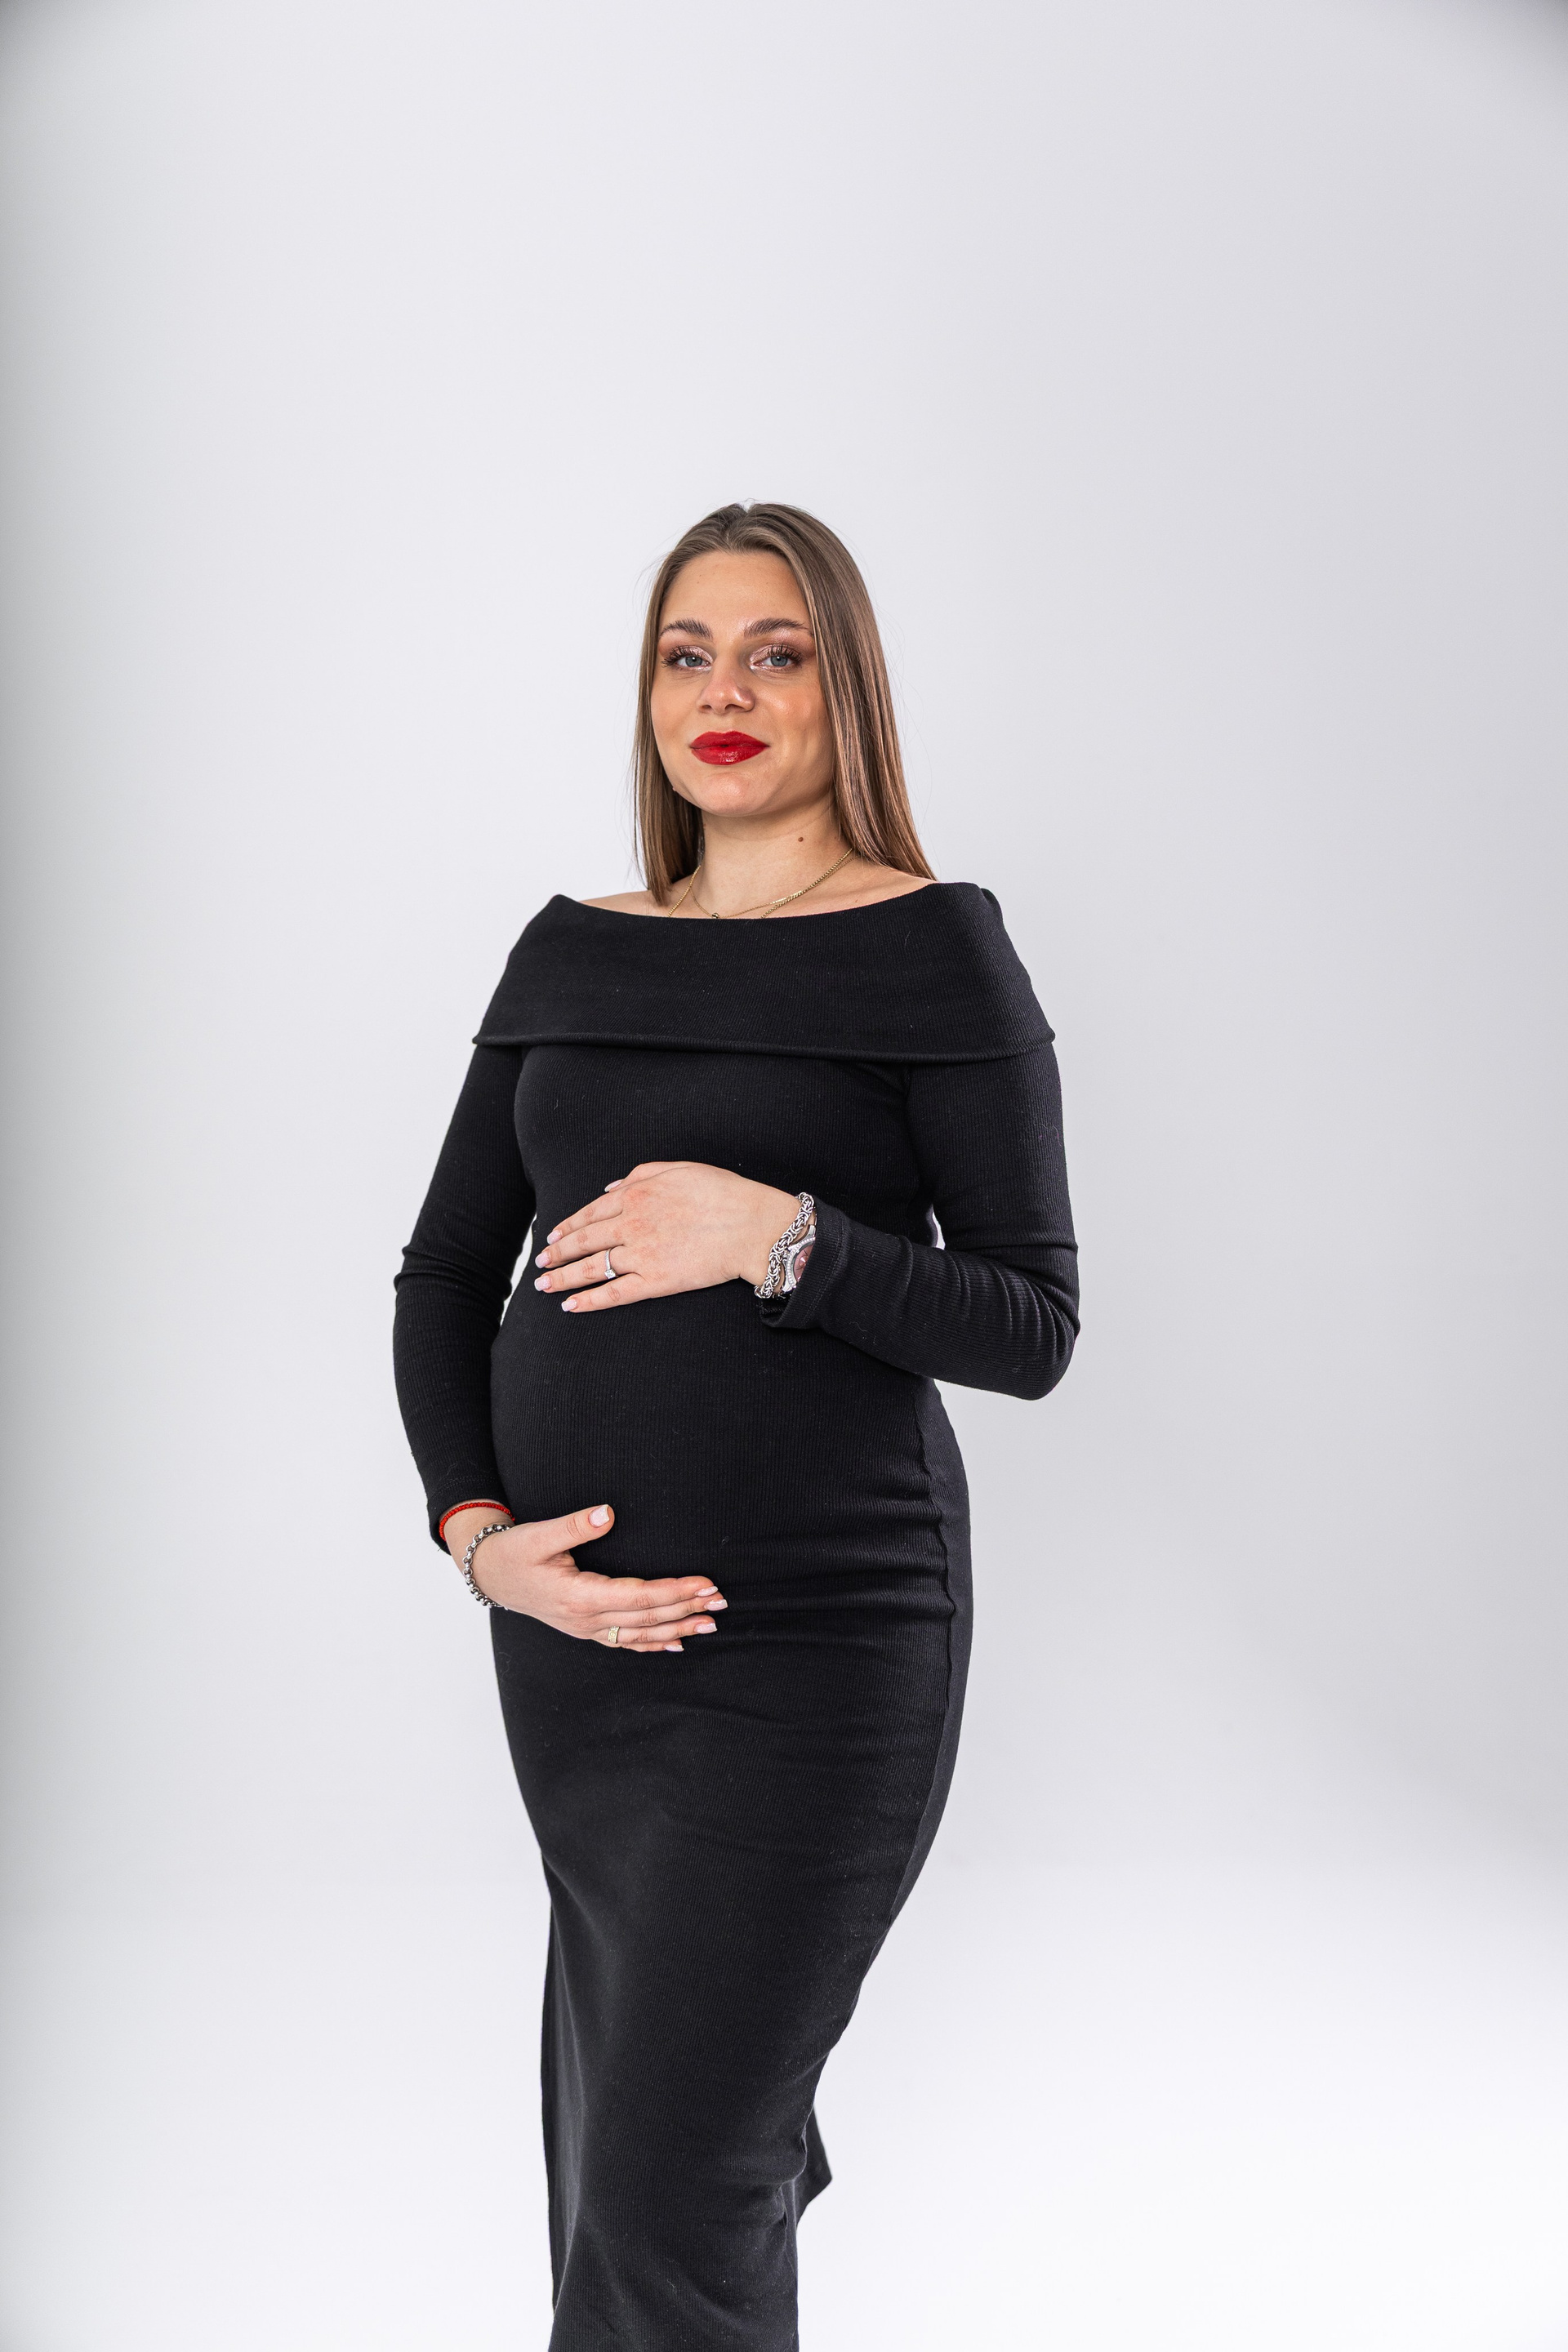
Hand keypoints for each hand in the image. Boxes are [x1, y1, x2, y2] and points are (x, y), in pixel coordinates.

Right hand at [445, 1502, 724, 1651]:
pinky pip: (624, 1642)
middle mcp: (585, 1619)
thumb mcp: (538, 1534)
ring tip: (710, 1623)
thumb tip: (607, 1513)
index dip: (675, 1591)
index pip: (638, 1597)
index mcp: (578, 1596)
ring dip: (677, 1629)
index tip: (705, 1583)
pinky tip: (675, 1643)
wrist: (489, 1575)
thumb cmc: (512, 1553)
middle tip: (721, 1602)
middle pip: (646, 1618)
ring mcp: (585, 1629)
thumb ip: (573, 1525)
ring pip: (640, 1634)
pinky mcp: (585, 1629)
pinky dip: (652, 1644)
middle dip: (686, 1609)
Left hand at [532, 1161, 800, 1313]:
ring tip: (544, 1285)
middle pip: (584, 1241)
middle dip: (557, 1253)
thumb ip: (640, 1175)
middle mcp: (631, 1224)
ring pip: (591, 1268)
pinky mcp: (655, 1281)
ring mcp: (641, 1254)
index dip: (568, 1226)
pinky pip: (614, 1293)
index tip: (553, 1235)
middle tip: (540, 1263)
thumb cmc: (723, 1193)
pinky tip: (571, 1306)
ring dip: (563, 1277)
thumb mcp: (679, 1169)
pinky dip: (589, 1300)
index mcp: (636, 1194)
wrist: (751, 1225)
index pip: (591, 1213)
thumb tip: (610, 1188)